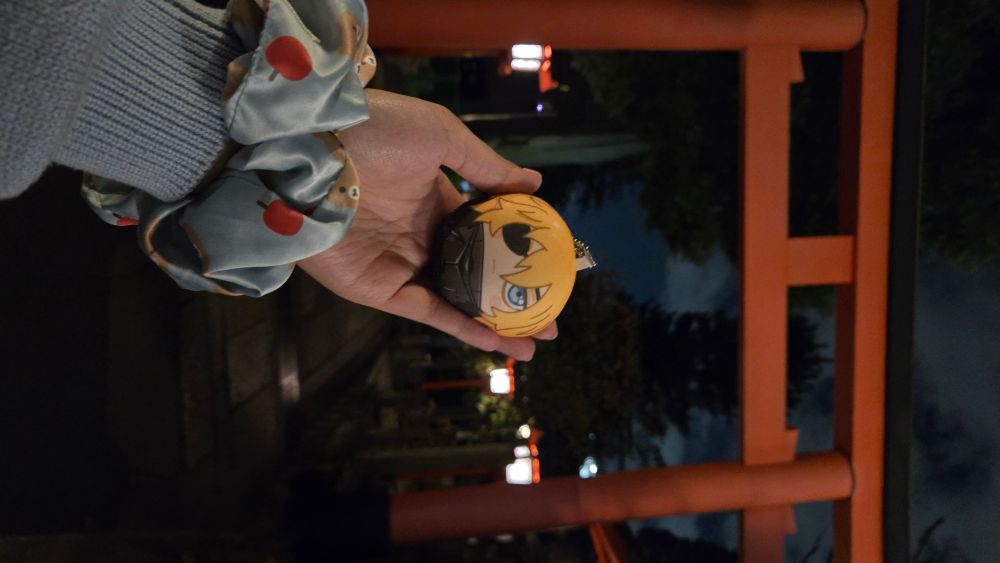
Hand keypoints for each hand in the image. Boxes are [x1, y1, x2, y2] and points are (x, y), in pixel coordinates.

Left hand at [298, 90, 556, 360]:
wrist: (310, 148)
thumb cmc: (375, 131)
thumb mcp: (442, 136)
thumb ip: (486, 166)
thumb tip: (535, 183)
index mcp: (434, 199)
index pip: (483, 230)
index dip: (516, 248)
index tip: (550, 261)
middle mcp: (419, 235)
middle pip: (475, 273)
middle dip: (512, 294)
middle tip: (552, 309)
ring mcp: (399, 264)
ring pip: (457, 300)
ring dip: (496, 322)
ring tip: (537, 338)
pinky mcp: (378, 289)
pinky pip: (430, 313)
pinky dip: (464, 328)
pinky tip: (500, 339)